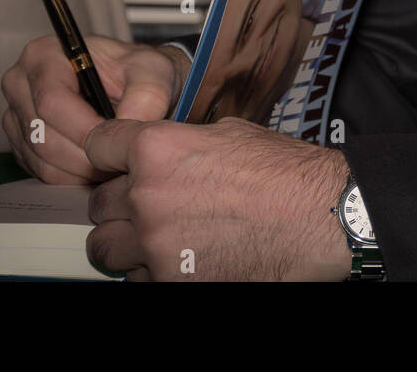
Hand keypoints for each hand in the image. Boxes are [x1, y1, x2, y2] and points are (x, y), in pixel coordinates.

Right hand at [1, 35, 184, 184]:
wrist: (135, 85)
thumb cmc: (139, 71)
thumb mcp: (153, 71)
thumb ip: (147, 95)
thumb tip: (129, 127)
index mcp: (43, 55)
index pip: (52, 102)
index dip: (84, 129)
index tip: (115, 143)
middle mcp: (20, 84)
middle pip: (42, 135)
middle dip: (85, 155)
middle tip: (121, 161)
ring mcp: (17, 116)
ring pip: (42, 159)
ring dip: (81, 170)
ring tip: (115, 164)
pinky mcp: (22, 143)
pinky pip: (42, 172)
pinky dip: (73, 177)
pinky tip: (100, 166)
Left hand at [84, 117, 353, 280]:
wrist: (319, 216)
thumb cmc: (283, 171)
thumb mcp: (228, 133)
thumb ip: (181, 142)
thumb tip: (163, 149)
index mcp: (157, 149)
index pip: (97, 146)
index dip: (110, 153)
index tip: (118, 162)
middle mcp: (146, 197)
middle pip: (98, 203)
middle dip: (121, 202)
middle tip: (151, 203)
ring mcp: (155, 246)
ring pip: (107, 247)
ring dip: (129, 241)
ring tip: (163, 236)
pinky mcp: (171, 283)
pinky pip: (138, 279)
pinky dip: (155, 270)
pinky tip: (188, 256)